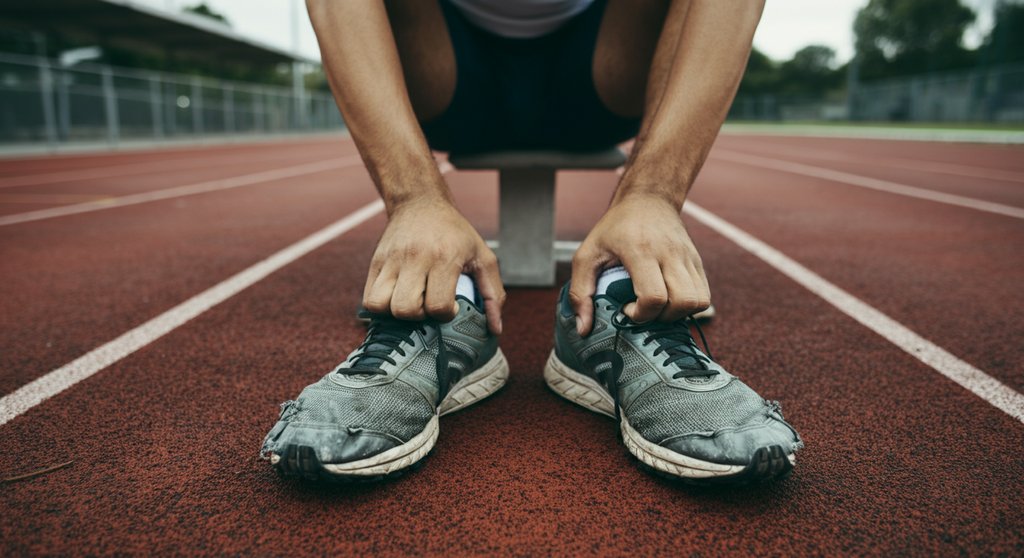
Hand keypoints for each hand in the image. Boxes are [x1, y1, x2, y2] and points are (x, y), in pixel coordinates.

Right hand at [363, 198, 504, 333]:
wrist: (420, 203)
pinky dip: (381, 306)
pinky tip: (397, 298)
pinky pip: (369, 299)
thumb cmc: (455, 233)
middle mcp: (415, 258)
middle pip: (405, 309)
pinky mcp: (375, 262)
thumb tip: (495, 329)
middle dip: (418, 317)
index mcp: (444, 257)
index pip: (437, 305)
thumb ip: (493, 293)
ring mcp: (391, 260)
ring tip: (411, 302)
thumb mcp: (483, 257)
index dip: (444, 314)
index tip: (450, 306)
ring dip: (396, 313)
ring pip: (380, 305)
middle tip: (428, 305)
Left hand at [569, 193, 709, 335]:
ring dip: (678, 314)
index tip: (626, 308)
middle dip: (662, 318)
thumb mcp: (587, 254)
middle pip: (683, 302)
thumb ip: (580, 291)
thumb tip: (583, 330)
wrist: (648, 199)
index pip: (654, 296)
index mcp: (641, 250)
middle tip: (644, 311)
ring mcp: (688, 257)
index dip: (641, 313)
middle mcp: (669, 253)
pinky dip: (688, 306)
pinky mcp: (697, 261)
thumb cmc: (614, 229)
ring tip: (658, 308)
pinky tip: (668, 300)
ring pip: (699, 302)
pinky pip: (704, 295)